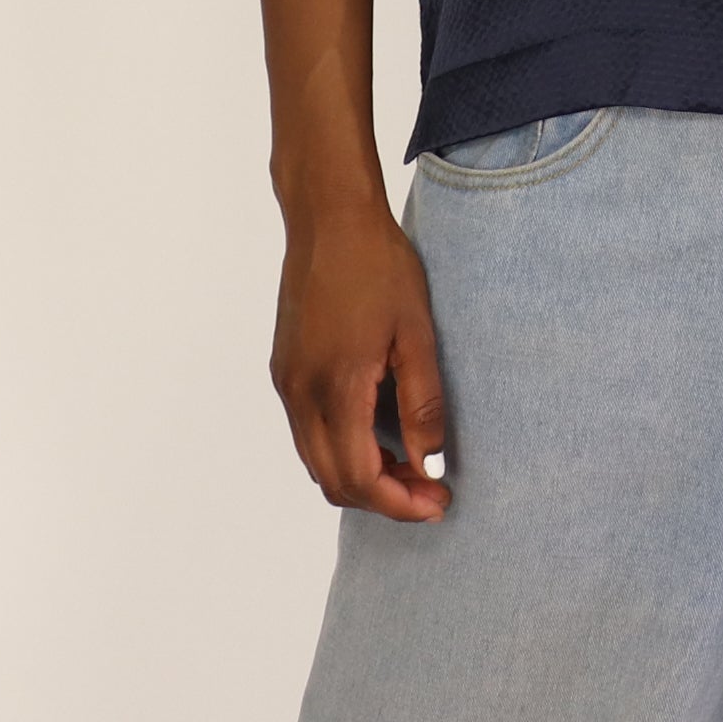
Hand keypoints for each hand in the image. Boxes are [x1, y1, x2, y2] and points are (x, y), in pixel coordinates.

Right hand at [269, 196, 452, 521]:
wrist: (329, 218)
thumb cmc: (379, 265)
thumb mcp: (416, 332)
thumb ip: (421, 403)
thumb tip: (430, 465)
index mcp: (335, 388)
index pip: (360, 479)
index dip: (400, 503)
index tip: (438, 502)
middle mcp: (300, 395)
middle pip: (334, 482)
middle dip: (383, 497)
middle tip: (429, 488)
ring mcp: (287, 384)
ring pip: (317, 462)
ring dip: (360, 475)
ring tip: (409, 461)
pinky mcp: (284, 369)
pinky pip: (308, 433)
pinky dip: (341, 449)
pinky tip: (377, 430)